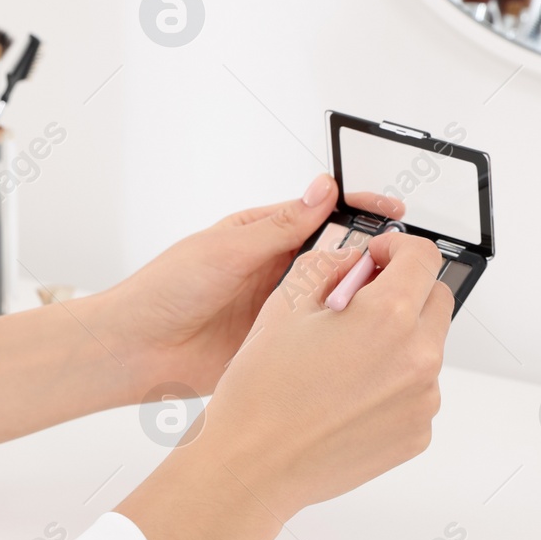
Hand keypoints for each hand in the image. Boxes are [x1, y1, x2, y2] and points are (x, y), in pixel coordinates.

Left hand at [90, 174, 403, 396]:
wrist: (136, 349)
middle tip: (404, 262)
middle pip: (338, 257)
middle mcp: (275, 270)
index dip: (361, 213)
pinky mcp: (278, 345)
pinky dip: (341, 336)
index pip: (324, 215)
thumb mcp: (225, 249)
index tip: (394, 214)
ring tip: (392, 298)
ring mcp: (280, 309)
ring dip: (359, 298)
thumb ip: (279, 226)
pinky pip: (318, 337)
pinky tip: (364, 336)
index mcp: (263, 236)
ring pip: (334, 299)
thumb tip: (322, 190)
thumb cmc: (166, 289)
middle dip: (371, 257)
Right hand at [116, 232, 449, 539]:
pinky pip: (416, 392)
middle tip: (357, 306)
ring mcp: (422, 400)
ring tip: (342, 360)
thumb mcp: (284, 305)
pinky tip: (346, 395)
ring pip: (426, 349)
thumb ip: (328, 267)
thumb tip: (355, 262)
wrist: (253, 465)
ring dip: (397, 340)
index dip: (397, 249)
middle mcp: (418, 357)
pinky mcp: (416, 434)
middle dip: (402, 292)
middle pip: (434, 301)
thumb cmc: (261, 391)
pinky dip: (391, 383)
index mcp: (388, 315)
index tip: (378, 259)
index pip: (423, 258)